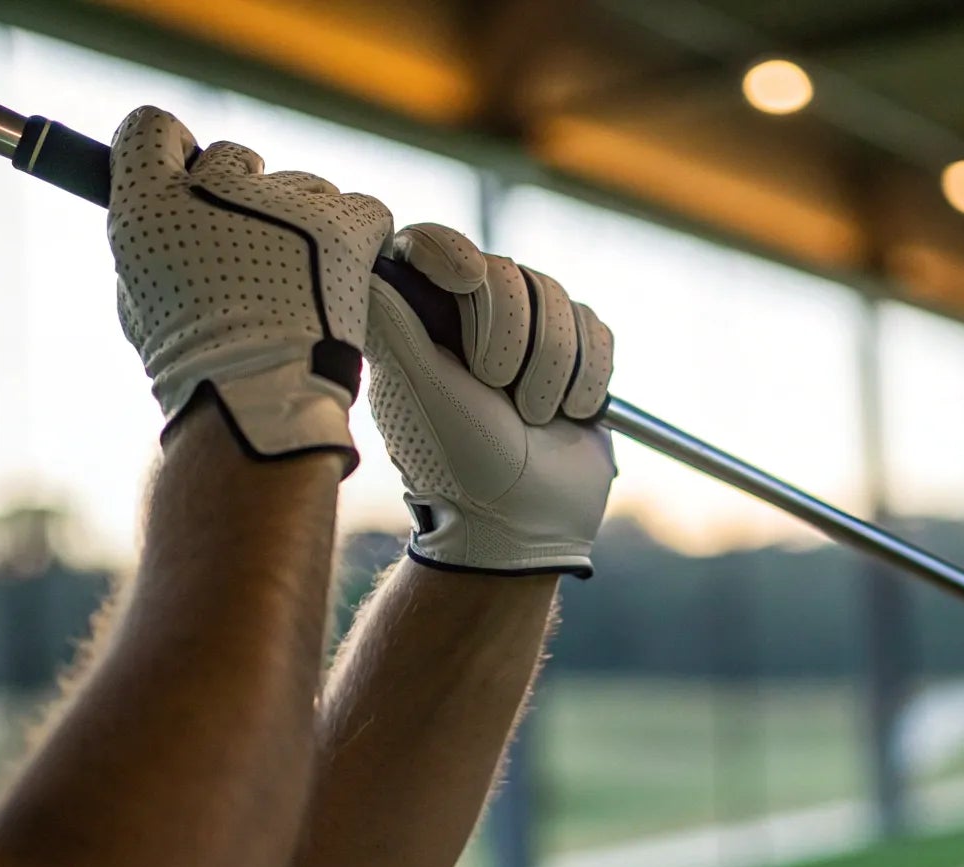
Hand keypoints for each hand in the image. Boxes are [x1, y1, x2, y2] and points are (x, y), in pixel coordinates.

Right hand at [108, 106, 392, 465]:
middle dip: (242, 194)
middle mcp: (212, 187)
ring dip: (302, 222)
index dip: (172, 151)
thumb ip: (154, 241)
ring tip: (301, 284)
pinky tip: (348, 272)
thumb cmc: (195, 363)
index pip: (150, 128)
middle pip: (231, 156)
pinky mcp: (342, 221)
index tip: (189, 178)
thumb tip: (175, 208)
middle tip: (253, 251)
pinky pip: (363, 207)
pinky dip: (361, 237)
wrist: (256, 399)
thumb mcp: (140, 301)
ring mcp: (282, 200)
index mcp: (147, 203)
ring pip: (301, 186)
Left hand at [366, 223, 615, 576]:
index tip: (467, 278)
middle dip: (515, 335)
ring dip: (555, 366)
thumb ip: (393, 323)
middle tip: (500, 391)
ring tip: (536, 417)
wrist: (530, 525)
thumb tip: (367, 259)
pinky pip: (596, 327)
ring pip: (558, 297)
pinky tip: (570, 414)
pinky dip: (588, 375)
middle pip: (506, 271)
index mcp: (422, 322)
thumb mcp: (420, 392)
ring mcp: (529, 335)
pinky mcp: (577, 353)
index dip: (453, 251)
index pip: (432, 245)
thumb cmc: (463, 465)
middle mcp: (473, 319)